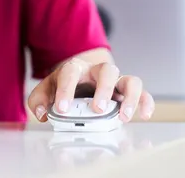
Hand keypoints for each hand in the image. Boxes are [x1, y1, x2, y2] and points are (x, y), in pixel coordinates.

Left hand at [28, 58, 154, 122]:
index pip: (71, 74)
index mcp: (76, 68)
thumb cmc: (66, 84)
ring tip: (122, 117)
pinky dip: (146, 103)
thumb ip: (39, 99)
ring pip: (130, 80)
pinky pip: (143, 93)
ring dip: (129, 98)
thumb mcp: (47, 88)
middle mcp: (99, 72)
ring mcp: (116, 81)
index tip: (62, 109)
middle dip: (103, 90)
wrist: (82, 75)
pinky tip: (144, 115)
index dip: (66, 91)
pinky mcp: (127, 92)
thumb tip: (42, 112)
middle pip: (107, 71)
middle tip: (97, 109)